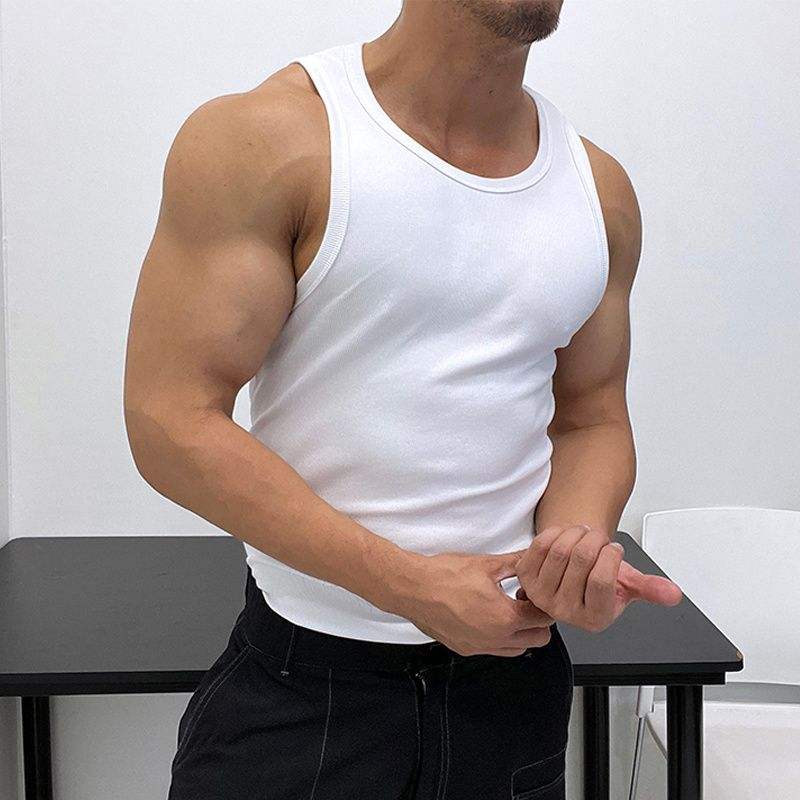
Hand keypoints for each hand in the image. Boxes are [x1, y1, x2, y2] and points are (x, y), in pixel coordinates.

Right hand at [397, 550, 554, 656]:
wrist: (412, 588)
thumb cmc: (445, 575)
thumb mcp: (487, 564)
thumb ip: (516, 562)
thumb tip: (532, 556)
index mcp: (505, 618)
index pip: (544, 618)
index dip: (542, 601)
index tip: (531, 590)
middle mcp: (495, 639)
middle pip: (538, 638)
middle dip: (537, 620)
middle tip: (523, 600)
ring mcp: (480, 647)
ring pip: (518, 649)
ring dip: (520, 632)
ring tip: (505, 608)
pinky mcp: (465, 649)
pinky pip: (494, 650)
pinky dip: (499, 638)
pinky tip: (486, 616)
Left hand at [514, 524, 682, 632]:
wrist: (569, 570)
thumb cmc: (598, 576)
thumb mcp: (627, 585)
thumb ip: (650, 589)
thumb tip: (673, 594)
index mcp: (593, 618)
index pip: (601, 581)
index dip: (611, 556)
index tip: (614, 549)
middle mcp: (564, 612)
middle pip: (581, 559)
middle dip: (595, 538)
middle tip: (599, 537)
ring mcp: (541, 595)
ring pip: (561, 548)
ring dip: (577, 532)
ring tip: (584, 534)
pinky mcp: (525, 576)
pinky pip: (541, 544)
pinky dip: (557, 531)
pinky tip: (565, 535)